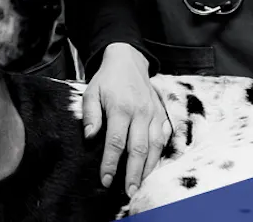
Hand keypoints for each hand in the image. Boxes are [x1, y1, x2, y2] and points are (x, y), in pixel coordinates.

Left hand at [83, 43, 170, 195]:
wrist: (128, 61)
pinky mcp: (162, 114)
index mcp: (121, 108)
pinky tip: (151, 167)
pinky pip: (163, 139)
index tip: (105, 180)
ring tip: (139, 185)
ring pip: (154, 146)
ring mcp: (154, 114)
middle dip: (133, 172)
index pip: (116, 141)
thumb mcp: (91, 93)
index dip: (111, 163)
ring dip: (147, 168)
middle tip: (128, 191)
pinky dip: (158, 155)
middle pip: (138, 148)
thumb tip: (90, 137)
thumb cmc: (107, 80)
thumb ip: (90, 115)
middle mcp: (141, 112)